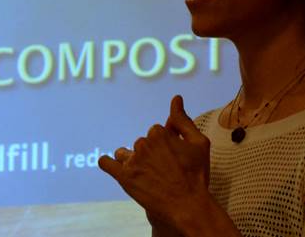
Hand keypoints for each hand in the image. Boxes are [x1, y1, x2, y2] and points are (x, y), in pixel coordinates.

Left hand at [98, 95, 210, 229]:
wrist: (188, 205)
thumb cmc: (196, 174)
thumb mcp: (198, 143)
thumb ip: (183, 120)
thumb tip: (176, 99)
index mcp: (158, 133)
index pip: (155, 133)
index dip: (164, 145)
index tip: (172, 158)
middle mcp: (142, 143)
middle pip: (140, 144)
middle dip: (149, 154)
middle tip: (162, 171)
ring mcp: (131, 160)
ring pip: (123, 153)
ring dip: (130, 160)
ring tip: (144, 175)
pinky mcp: (123, 177)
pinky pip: (106, 163)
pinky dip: (108, 163)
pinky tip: (113, 166)